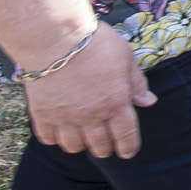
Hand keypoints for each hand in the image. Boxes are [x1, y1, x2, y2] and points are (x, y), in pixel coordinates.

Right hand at [23, 26, 151, 158]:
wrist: (54, 37)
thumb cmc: (93, 43)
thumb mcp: (125, 57)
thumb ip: (136, 83)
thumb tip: (148, 102)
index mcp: (115, 103)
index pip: (126, 135)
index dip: (128, 147)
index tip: (127, 152)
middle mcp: (91, 115)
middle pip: (100, 145)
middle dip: (105, 149)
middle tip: (105, 146)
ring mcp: (64, 117)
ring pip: (74, 146)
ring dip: (80, 145)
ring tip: (82, 137)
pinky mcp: (42, 114)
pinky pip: (48, 138)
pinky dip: (55, 138)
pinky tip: (59, 130)